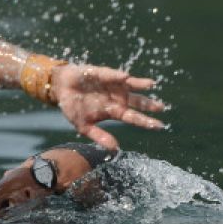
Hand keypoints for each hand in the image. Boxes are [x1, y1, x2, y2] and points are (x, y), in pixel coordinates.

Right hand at [50, 64, 165, 148]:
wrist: (61, 89)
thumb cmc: (73, 107)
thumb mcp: (84, 126)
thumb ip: (99, 136)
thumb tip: (115, 149)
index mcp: (114, 111)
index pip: (133, 117)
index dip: (146, 122)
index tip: (160, 126)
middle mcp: (117, 98)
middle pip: (136, 101)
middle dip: (148, 104)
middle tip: (161, 108)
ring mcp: (112, 85)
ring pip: (130, 85)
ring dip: (140, 85)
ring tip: (151, 84)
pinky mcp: (103, 74)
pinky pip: (112, 75)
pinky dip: (118, 76)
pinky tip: (126, 77)